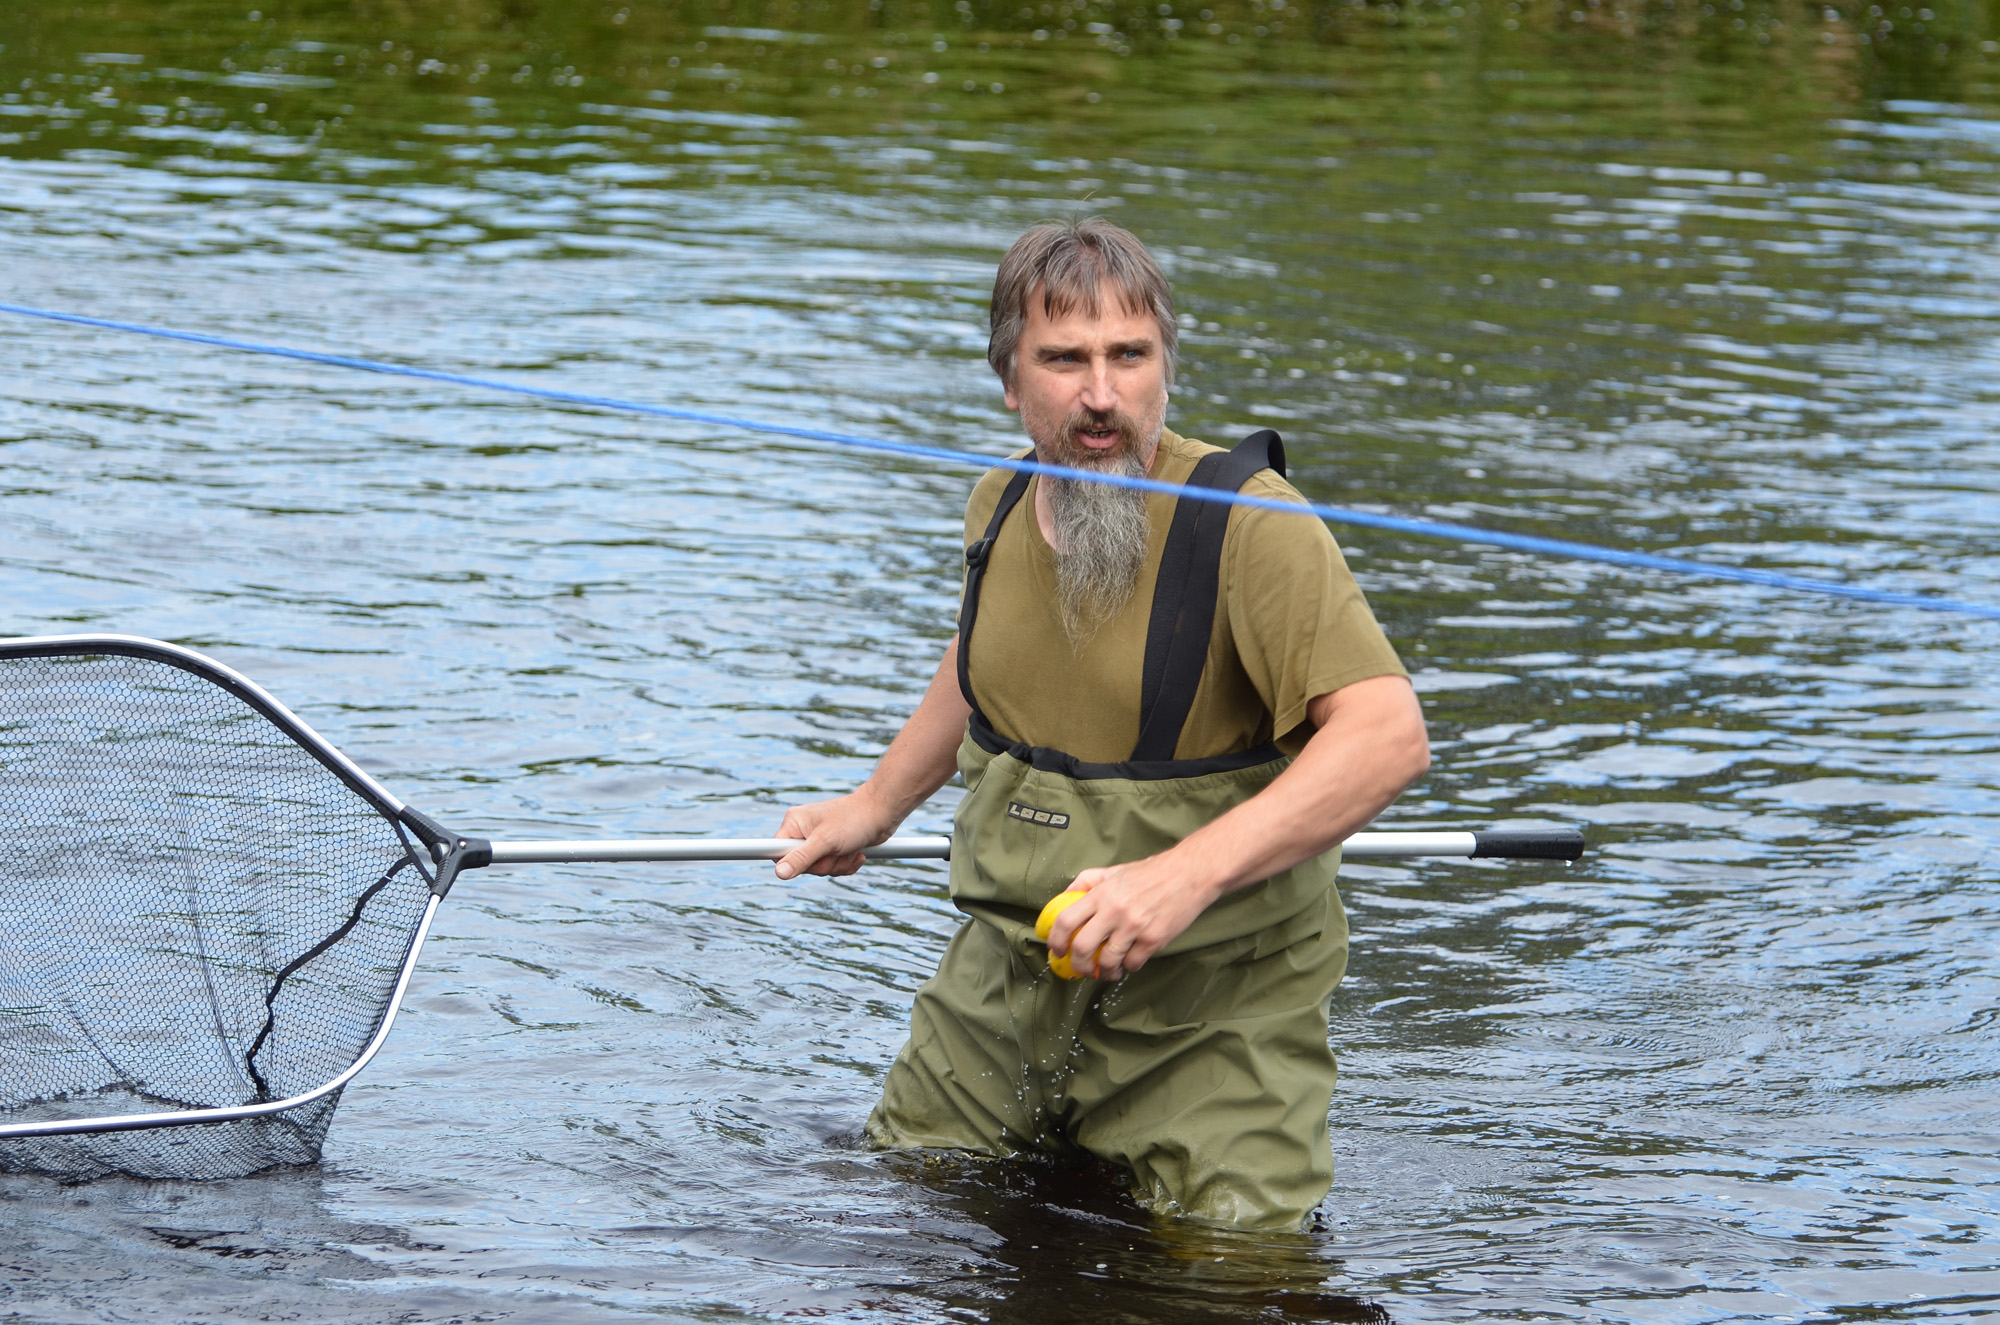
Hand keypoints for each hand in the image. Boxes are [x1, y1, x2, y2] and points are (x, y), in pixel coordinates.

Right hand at [773, 791, 895, 879]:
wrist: (883, 812)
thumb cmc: (855, 819)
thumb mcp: (826, 841)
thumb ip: (801, 858)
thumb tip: (779, 873)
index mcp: (794, 823)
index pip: (776, 852)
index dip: (786, 862)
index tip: (796, 863)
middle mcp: (804, 831)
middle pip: (800, 866)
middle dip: (823, 865)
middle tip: (835, 850)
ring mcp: (819, 840)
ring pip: (819, 869)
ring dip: (838, 865)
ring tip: (849, 848)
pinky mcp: (834, 848)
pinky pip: (833, 868)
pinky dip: (847, 865)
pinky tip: (857, 852)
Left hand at [1044, 853, 1217, 979]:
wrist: (1189, 874)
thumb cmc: (1151, 873)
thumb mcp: (1114, 871)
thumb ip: (1087, 882)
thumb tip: (1065, 896)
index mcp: (1101, 894)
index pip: (1066, 921)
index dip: (1056, 941)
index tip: (1056, 951)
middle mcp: (1114, 911)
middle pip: (1082, 947)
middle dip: (1077, 965)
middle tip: (1080, 969)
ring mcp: (1135, 927)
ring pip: (1107, 961)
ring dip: (1104, 971)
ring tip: (1107, 970)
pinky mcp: (1154, 939)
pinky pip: (1132, 964)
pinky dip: (1128, 967)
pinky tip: (1129, 961)